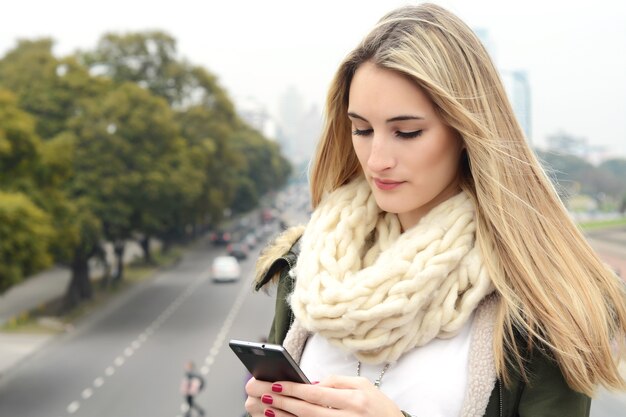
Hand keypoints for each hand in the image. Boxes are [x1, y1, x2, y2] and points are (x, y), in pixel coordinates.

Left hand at [245, 375, 403, 416]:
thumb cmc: (380, 407)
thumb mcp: (364, 386)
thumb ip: (338, 382)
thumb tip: (314, 383)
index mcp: (354, 399)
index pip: (317, 393)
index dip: (295, 389)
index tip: (276, 384)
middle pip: (309, 411)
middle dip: (285, 402)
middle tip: (265, 395)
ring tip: (269, 409)